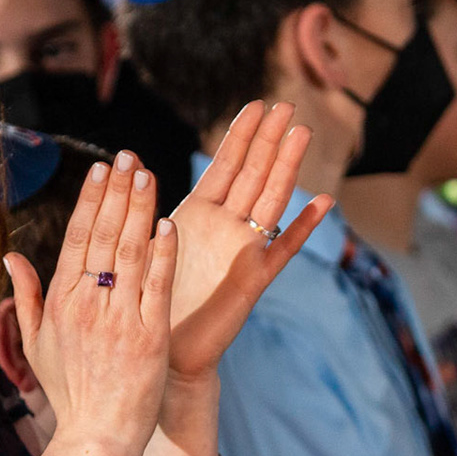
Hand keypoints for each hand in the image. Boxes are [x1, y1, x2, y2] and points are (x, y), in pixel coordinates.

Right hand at [5, 151, 173, 455]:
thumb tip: (11, 255)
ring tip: (149, 176)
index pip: (77, 238)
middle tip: (129, 157)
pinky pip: (157, 286)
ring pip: (131, 252)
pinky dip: (162, 254)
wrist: (97, 437)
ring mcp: (119, 318)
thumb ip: (25, 296)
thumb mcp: (36, 344)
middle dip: (118, 192)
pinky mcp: (149, 336)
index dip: (91, 200)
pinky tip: (169, 225)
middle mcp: (87, 304)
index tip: (101, 170)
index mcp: (60, 302)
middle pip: (104, 236)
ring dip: (141, 210)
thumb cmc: (69, 392)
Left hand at [166, 102, 332, 387]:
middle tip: (288, 104)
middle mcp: (226, 227)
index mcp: (199, 215)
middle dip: (269, 138)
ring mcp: (244, 251)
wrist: (164, 351)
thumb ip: (147, 206)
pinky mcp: (254, 280)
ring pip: (270, 200)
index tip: (256, 104)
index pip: (224, 165)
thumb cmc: (150, 300)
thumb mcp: (147, 243)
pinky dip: (303, 227)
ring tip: (303, 133)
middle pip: (253, 173)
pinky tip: (322, 202)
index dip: (240, 135)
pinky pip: (282, 249)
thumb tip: (134, 164)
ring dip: (287, 167)